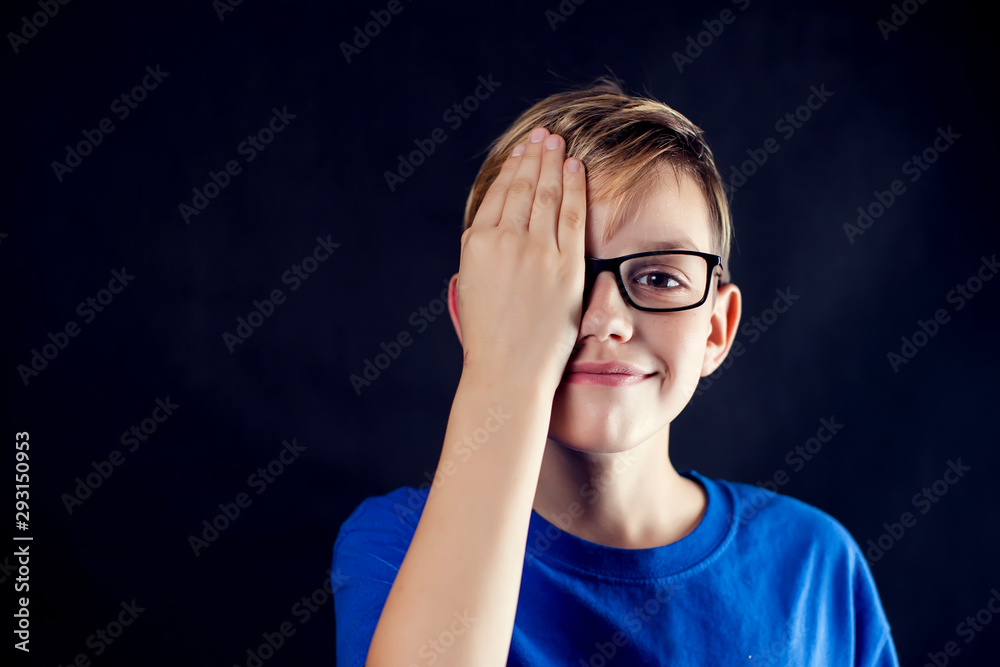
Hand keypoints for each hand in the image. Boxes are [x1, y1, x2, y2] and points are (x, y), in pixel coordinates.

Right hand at [455, 127, 586, 389]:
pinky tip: (576, 167)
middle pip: (522, 187)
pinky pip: (571, 215)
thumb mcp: (474, 288)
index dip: (511, 169)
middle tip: (543, 136)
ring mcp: (535, 252)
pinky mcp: (564, 266)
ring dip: (553, 163)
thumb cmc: (489, 340)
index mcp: (476, 245)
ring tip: (558, 142)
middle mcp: (503, 241)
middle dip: (534, 157)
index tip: (521, 152)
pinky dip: (574, 187)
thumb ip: (485, 257)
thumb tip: (496, 235)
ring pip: (545, 194)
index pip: (497, 195)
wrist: (507, 372)